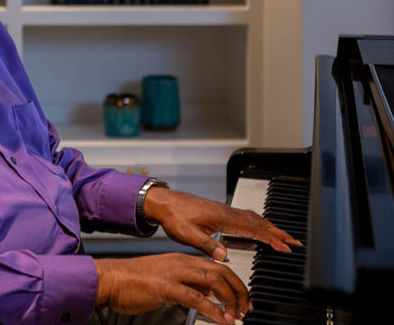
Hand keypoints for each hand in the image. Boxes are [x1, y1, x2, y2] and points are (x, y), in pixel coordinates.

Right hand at [95, 253, 249, 323]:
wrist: (110, 279)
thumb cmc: (132, 282)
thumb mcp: (165, 280)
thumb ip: (185, 285)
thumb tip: (204, 296)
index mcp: (182, 260)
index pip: (217, 266)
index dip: (235, 283)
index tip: (242, 300)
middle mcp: (181, 263)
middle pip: (221, 271)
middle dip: (239, 290)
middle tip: (246, 308)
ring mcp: (174, 273)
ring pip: (213, 280)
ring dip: (230, 299)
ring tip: (236, 315)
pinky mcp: (167, 286)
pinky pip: (196, 297)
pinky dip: (212, 309)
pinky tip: (220, 319)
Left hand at [143, 187, 300, 259]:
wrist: (163, 202)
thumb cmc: (173, 216)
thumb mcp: (188, 234)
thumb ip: (207, 244)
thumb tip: (225, 255)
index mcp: (222, 217)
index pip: (253, 228)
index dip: (270, 238)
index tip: (285, 246)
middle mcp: (226, 212)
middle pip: (258, 222)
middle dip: (278, 232)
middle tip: (294, 242)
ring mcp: (224, 210)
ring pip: (253, 218)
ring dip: (270, 227)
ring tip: (283, 236)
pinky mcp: (220, 212)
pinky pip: (245, 217)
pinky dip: (258, 223)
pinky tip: (260, 228)